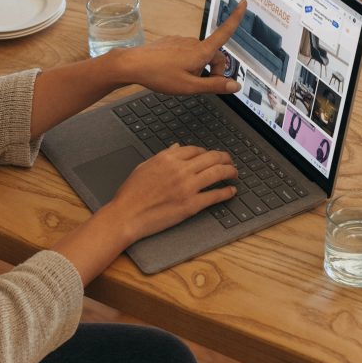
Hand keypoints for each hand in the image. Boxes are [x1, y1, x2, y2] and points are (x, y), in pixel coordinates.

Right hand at [104, 144, 237, 244]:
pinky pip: (215, 195)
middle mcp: (180, 170)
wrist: (126, 214)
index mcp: (168, 158)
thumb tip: (176, 148)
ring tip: (234, 173)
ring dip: (230, 171)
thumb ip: (163, 156)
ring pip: (217, 173)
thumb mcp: (145, 167)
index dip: (207, 152)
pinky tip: (231, 191)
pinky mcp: (191, 205)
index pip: (196, 150)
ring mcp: (187, 187)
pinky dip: (226, 192)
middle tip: (230, 161)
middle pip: (211, 158)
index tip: (211, 156)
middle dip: (225, 158)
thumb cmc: (131, 193)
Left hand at [110, 0, 248, 94]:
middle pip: (214, 55)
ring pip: (200, 55)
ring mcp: (182, 41)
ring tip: (181, 79)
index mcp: (201, 51)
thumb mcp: (190, 87)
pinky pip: (187, 52)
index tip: (244, 3)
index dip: (236, 18)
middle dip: (214, 70)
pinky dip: (187, 63)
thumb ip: (214, 86)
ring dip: (199, 67)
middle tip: (200, 85)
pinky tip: (173, 71)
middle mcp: (193, 42)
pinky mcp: (172, 43)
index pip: (224, 33)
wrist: (133, 65)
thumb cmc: (160, 76)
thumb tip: (236, 85)